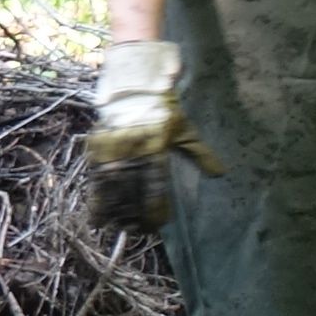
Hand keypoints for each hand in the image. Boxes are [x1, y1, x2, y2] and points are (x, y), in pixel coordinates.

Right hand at [81, 39, 225, 229]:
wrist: (132, 84)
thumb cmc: (162, 107)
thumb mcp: (185, 129)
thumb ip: (200, 153)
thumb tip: (220, 174)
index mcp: (156, 149)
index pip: (155, 187)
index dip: (155, 208)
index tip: (157, 224)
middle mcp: (133, 153)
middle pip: (131, 192)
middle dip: (133, 215)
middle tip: (136, 232)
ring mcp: (113, 150)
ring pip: (110, 188)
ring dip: (112, 210)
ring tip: (115, 228)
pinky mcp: (97, 147)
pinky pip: (96, 178)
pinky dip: (95, 197)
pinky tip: (96, 212)